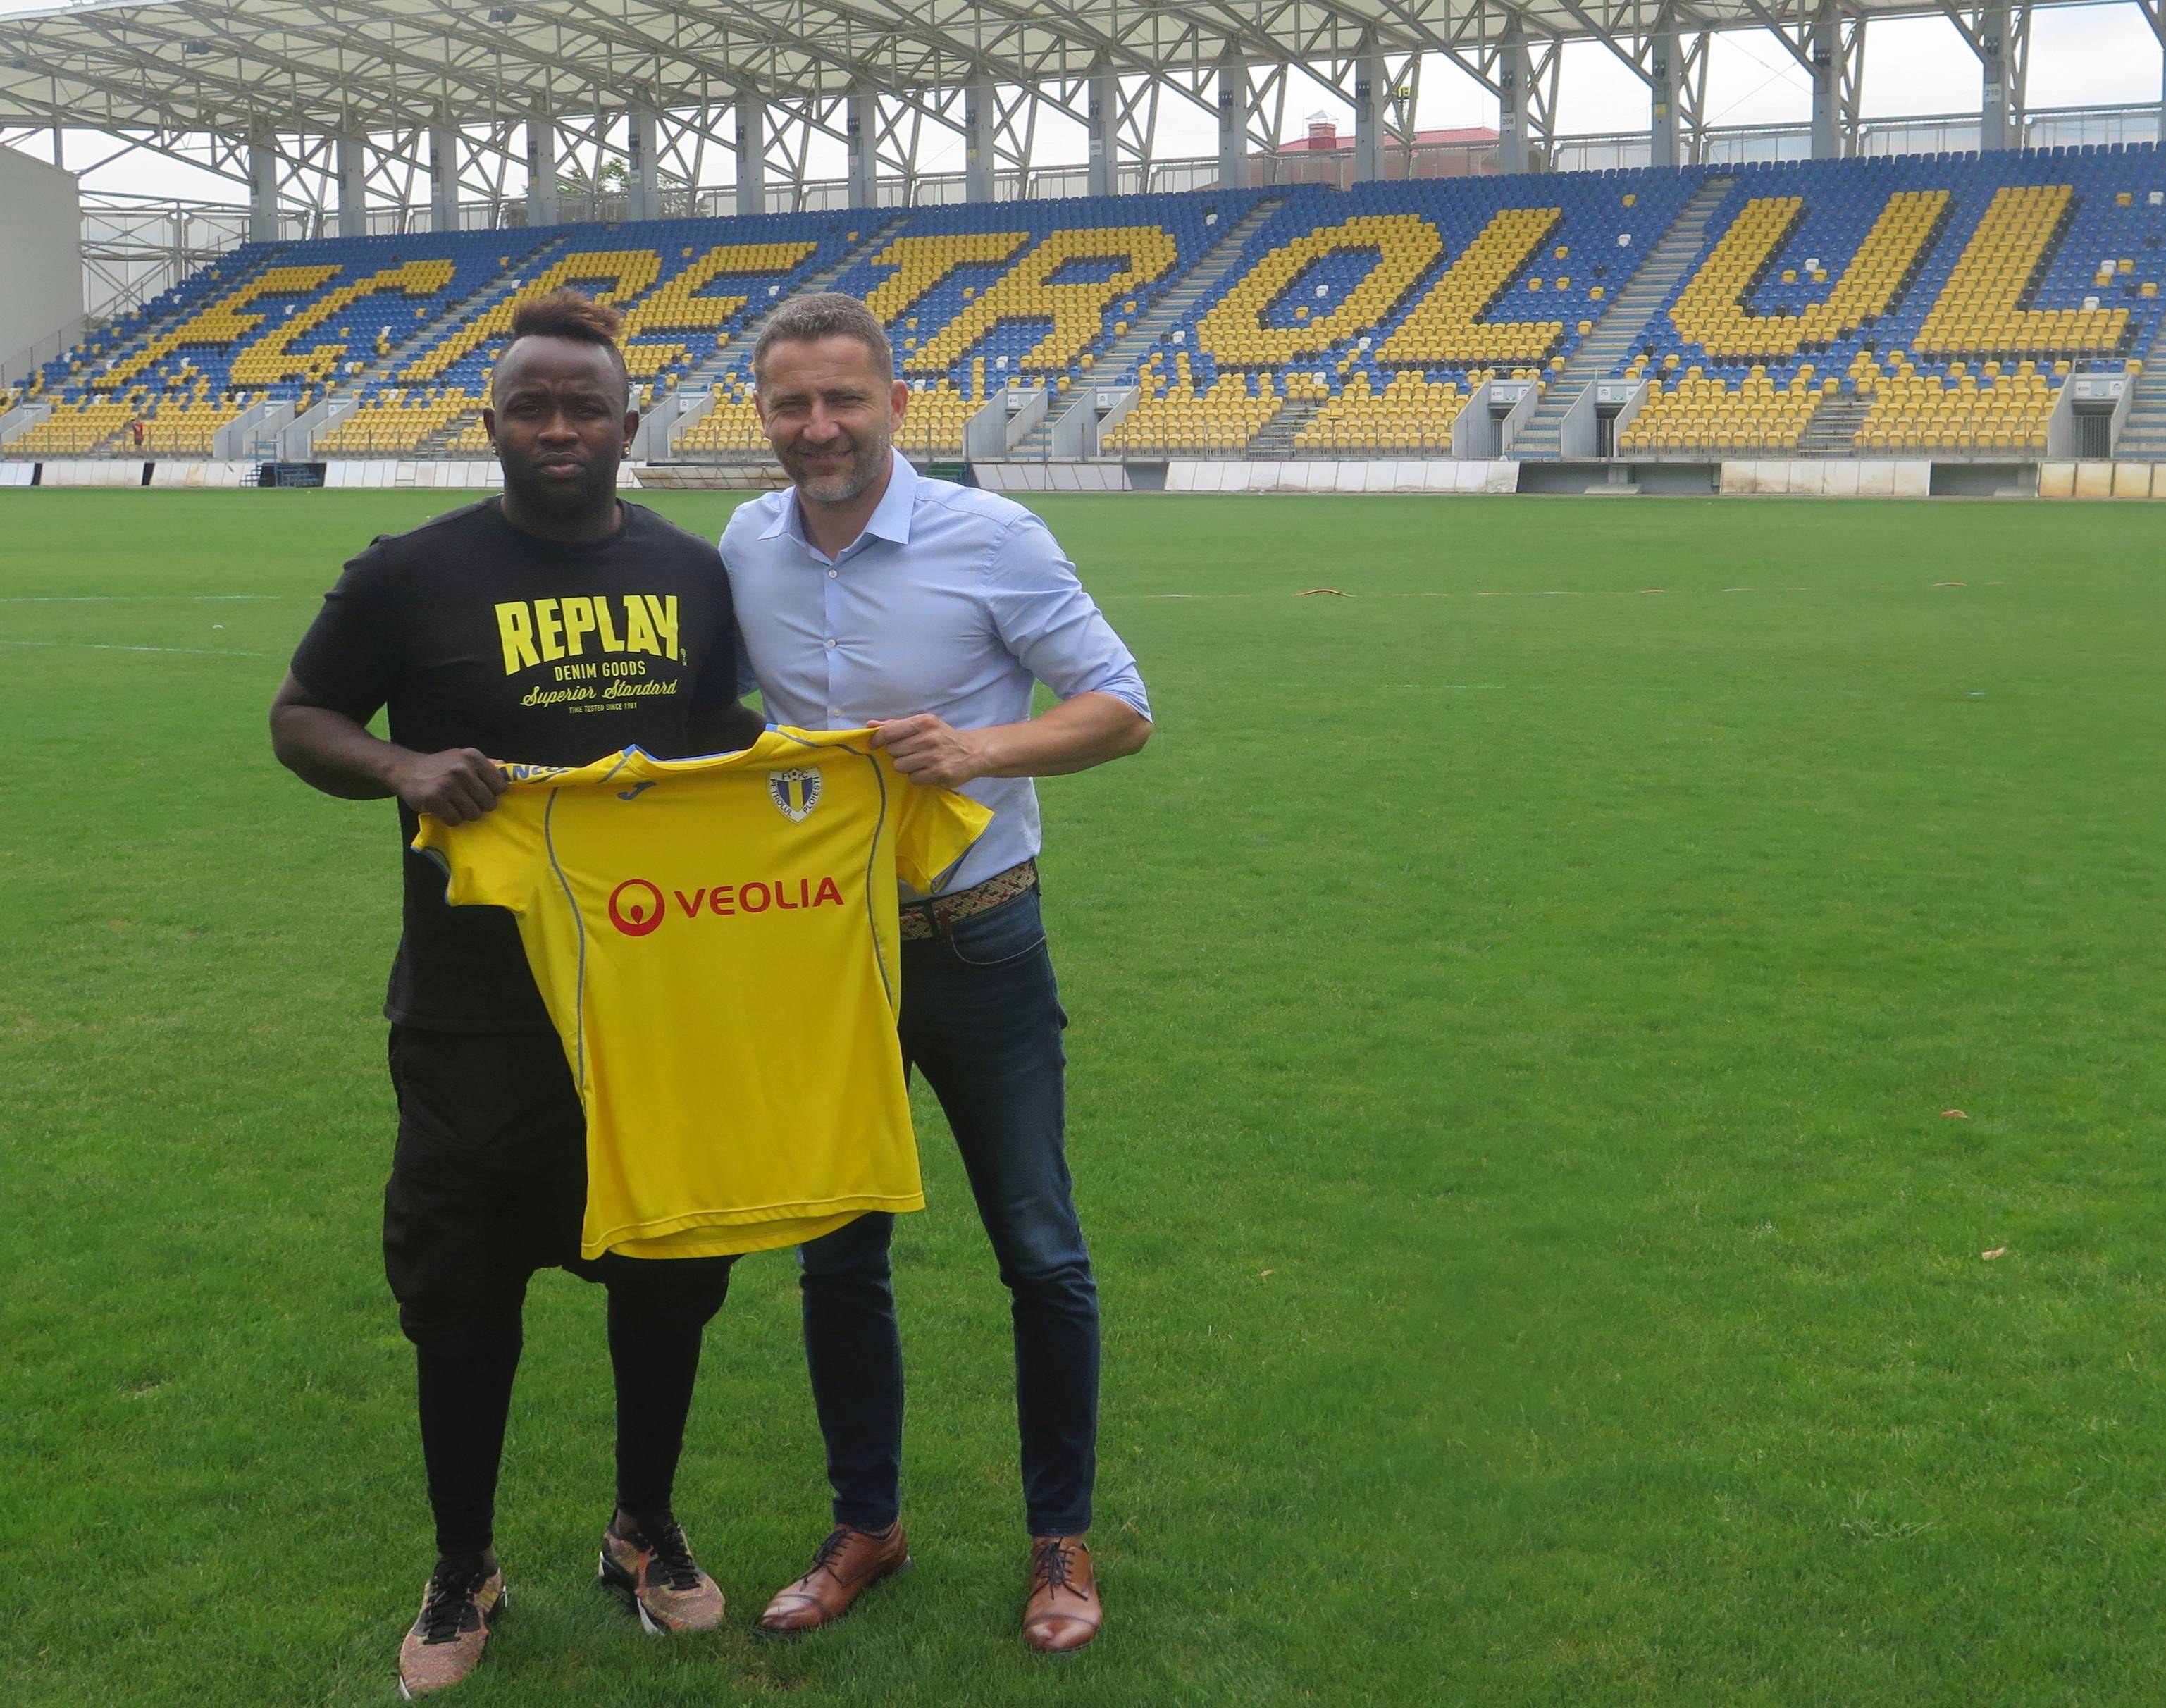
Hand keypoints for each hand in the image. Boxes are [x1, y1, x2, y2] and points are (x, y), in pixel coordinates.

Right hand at [393, 748, 507, 822]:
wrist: (405, 769)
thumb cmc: (439, 766)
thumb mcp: (462, 758)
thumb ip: (485, 764)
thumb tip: (508, 768)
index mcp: (473, 757)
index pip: (500, 786)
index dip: (492, 793)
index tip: (480, 793)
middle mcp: (462, 769)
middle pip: (489, 803)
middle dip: (479, 806)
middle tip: (465, 801)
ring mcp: (448, 784)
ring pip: (473, 814)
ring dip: (464, 814)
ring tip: (453, 805)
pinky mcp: (435, 798)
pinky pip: (455, 820)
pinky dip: (450, 819)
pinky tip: (443, 809)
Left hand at [870, 714, 990, 789]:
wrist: (973, 752)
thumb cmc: (942, 736)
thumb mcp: (923, 725)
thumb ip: (896, 725)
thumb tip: (870, 724)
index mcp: (923, 722)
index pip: (890, 731)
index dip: (877, 739)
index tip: (874, 744)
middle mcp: (929, 738)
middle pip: (893, 751)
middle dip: (897, 753)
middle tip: (909, 752)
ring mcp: (934, 757)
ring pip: (900, 766)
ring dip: (906, 766)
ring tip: (919, 762)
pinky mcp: (939, 774)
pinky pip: (913, 779)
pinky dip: (917, 776)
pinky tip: (927, 770)